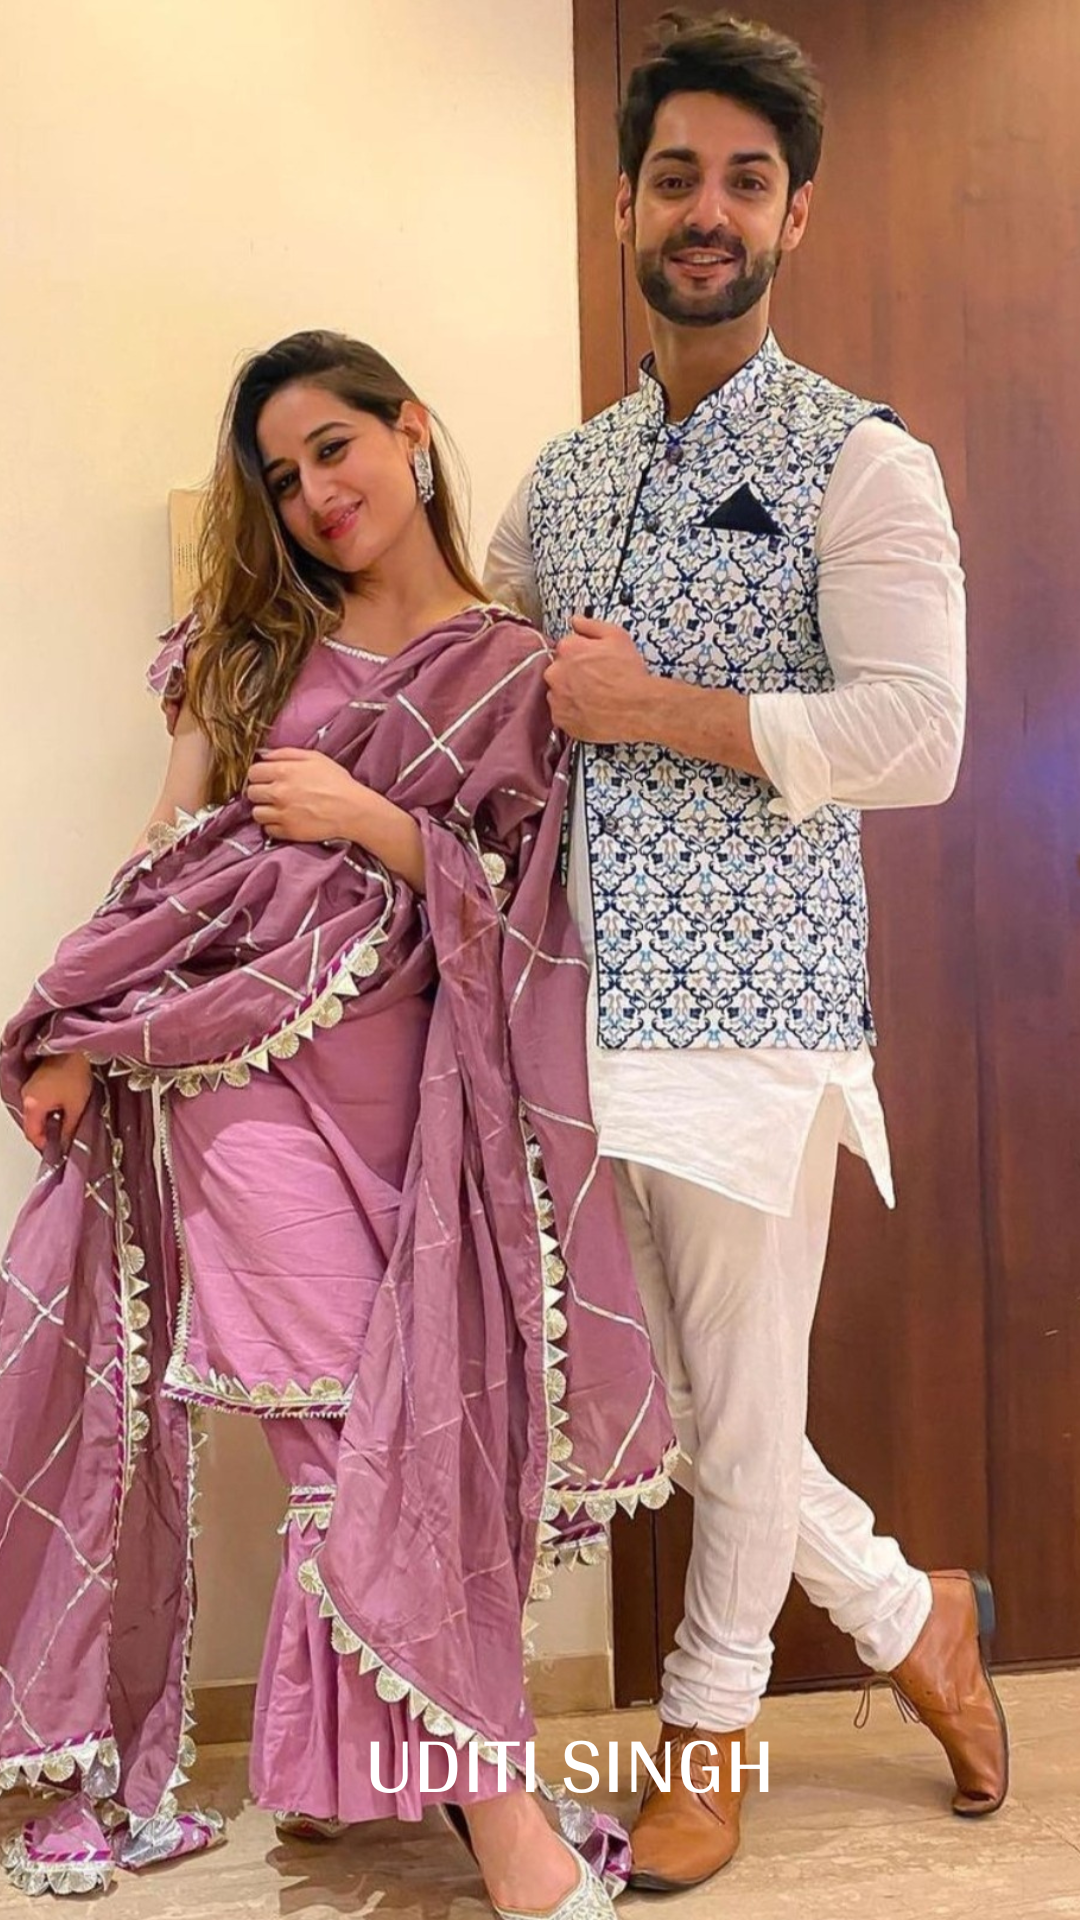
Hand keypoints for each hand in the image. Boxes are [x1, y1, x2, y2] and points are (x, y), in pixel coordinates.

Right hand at [22, 1052, 92, 1150]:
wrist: (74, 1049)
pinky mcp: (35, 1081)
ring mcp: (29, 1087)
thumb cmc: (75, 1075)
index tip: (58, 1148)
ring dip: (47, 1119)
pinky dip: (46, 1108)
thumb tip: (66, 1144)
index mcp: (32, 1105)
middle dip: (46, 1132)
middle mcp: (25, 1096)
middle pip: (31, 1123)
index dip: (44, 1144)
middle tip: (63, 1136)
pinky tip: (61, 1107)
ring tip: (64, 1121)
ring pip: (34, 1112)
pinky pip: (36, 1101)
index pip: (32, 1133)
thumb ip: (69, 1128)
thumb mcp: (76, 1106)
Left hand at [245, 749, 370, 842]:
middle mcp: (278, 792)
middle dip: (260, 792)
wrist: (352, 809)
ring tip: (279, 808)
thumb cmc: (337, 782)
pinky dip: (274, 825)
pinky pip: (268, 829)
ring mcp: (282, 813)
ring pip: (256, 813)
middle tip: (274, 793)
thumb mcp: (314, 757)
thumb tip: (264, 754)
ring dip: (265, 810)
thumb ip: (286, 753)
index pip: (253, 772)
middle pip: (251, 793)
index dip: (259, 774)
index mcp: (283, 771)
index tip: (267, 778)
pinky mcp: (288, 831)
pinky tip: (286, 819)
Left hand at [543, 616, 652, 742]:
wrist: (637, 708)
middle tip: (596, 681)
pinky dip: (573, 712)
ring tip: (594, 698)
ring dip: (571, 693)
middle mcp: (556, 672)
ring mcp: (556, 697)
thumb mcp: (617, 636)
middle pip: (559, 670)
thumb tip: (575, 621)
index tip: (595, 663)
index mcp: (568, 649)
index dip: (583, 655)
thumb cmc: (629, 673)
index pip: (567, 649)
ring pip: (559, 692)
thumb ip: (591, 625)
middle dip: (573, 674)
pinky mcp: (561, 719)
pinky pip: (562, 713)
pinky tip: (590, 711)